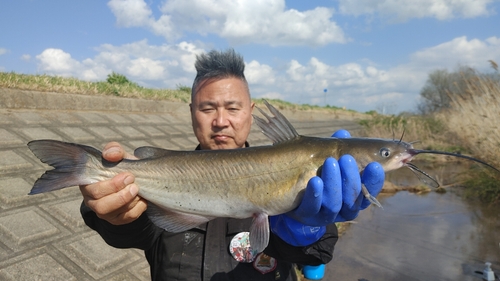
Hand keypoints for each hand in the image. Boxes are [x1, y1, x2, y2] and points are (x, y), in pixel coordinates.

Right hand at [79, 142, 146, 224]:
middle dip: (121, 196)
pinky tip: (142, 198)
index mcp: (88, 184)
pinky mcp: (117, 219)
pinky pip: (127, 218)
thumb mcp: (118, 156)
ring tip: (138, 190)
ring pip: (114, 214)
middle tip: (134, 185)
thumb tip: (112, 154)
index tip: (128, 175)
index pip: (93, 190)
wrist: (133, 178)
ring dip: (130, 202)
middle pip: (102, 207)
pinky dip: (138, 208)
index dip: (111, 185)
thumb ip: (114, 150)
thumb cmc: (121, 166)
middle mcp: (93, 201)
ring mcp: (105, 213)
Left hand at [269, 130, 384, 245]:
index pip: (369, 190)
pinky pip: (311, 208)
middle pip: (353, 200)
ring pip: (334, 205)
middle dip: (351, 178)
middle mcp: (342, 208)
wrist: (290, 194)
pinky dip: (315, 194)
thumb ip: (336, 148)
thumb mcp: (326, 158)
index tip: (375, 165)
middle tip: (347, 158)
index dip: (374, 180)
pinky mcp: (304, 215)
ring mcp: (323, 214)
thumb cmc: (315, 172)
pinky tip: (315, 180)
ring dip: (333, 183)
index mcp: (353, 195)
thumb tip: (343, 133)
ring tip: (330, 161)